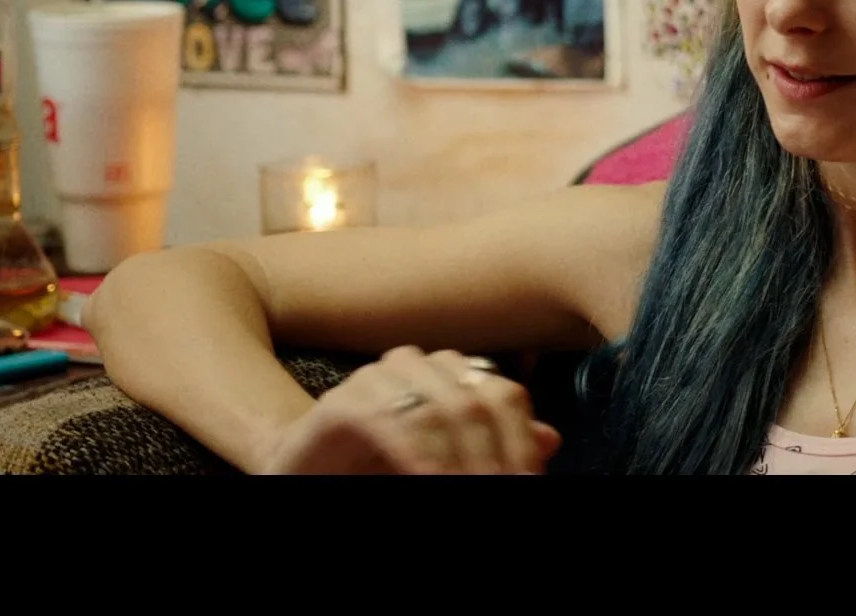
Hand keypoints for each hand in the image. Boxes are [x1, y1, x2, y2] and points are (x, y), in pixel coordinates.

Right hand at [258, 347, 561, 474]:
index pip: (502, 394)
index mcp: (446, 373)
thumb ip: (496, 447)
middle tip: (501, 488)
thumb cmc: (379, 465)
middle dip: (493, 455)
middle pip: (474, 401)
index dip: (520, 439)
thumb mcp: (447, 460)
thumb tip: (550, 438)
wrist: (306, 467)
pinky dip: (416, 454)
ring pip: (435, 407)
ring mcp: (374, 380)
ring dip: (458, 459)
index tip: (528, 478)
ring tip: (467, 486)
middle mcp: (413, 367)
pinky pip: (386, 419)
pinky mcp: (338, 404)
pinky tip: (430, 478)